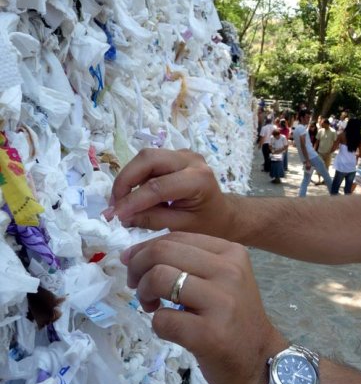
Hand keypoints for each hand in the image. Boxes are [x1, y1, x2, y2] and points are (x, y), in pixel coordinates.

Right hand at [104, 149, 234, 237]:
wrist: (224, 214)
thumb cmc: (208, 224)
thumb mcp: (181, 228)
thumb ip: (151, 220)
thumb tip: (120, 216)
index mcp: (199, 179)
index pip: (157, 186)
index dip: (132, 201)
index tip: (113, 216)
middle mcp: (191, 160)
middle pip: (147, 159)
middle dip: (125, 181)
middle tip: (114, 205)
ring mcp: (183, 154)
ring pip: (145, 158)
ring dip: (128, 179)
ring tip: (120, 203)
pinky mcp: (175, 156)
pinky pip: (149, 162)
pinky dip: (136, 178)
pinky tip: (132, 197)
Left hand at [122, 232, 287, 383]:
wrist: (260, 362)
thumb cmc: (234, 319)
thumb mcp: (220, 279)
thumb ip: (186, 262)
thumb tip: (133, 254)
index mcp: (231, 252)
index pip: (175, 237)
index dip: (144, 249)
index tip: (134, 266)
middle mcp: (229, 271)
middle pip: (162, 252)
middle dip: (138, 268)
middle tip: (138, 287)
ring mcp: (222, 302)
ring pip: (159, 278)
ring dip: (144, 293)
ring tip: (151, 307)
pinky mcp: (210, 334)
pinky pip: (163, 319)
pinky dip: (157, 325)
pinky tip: (170, 330)